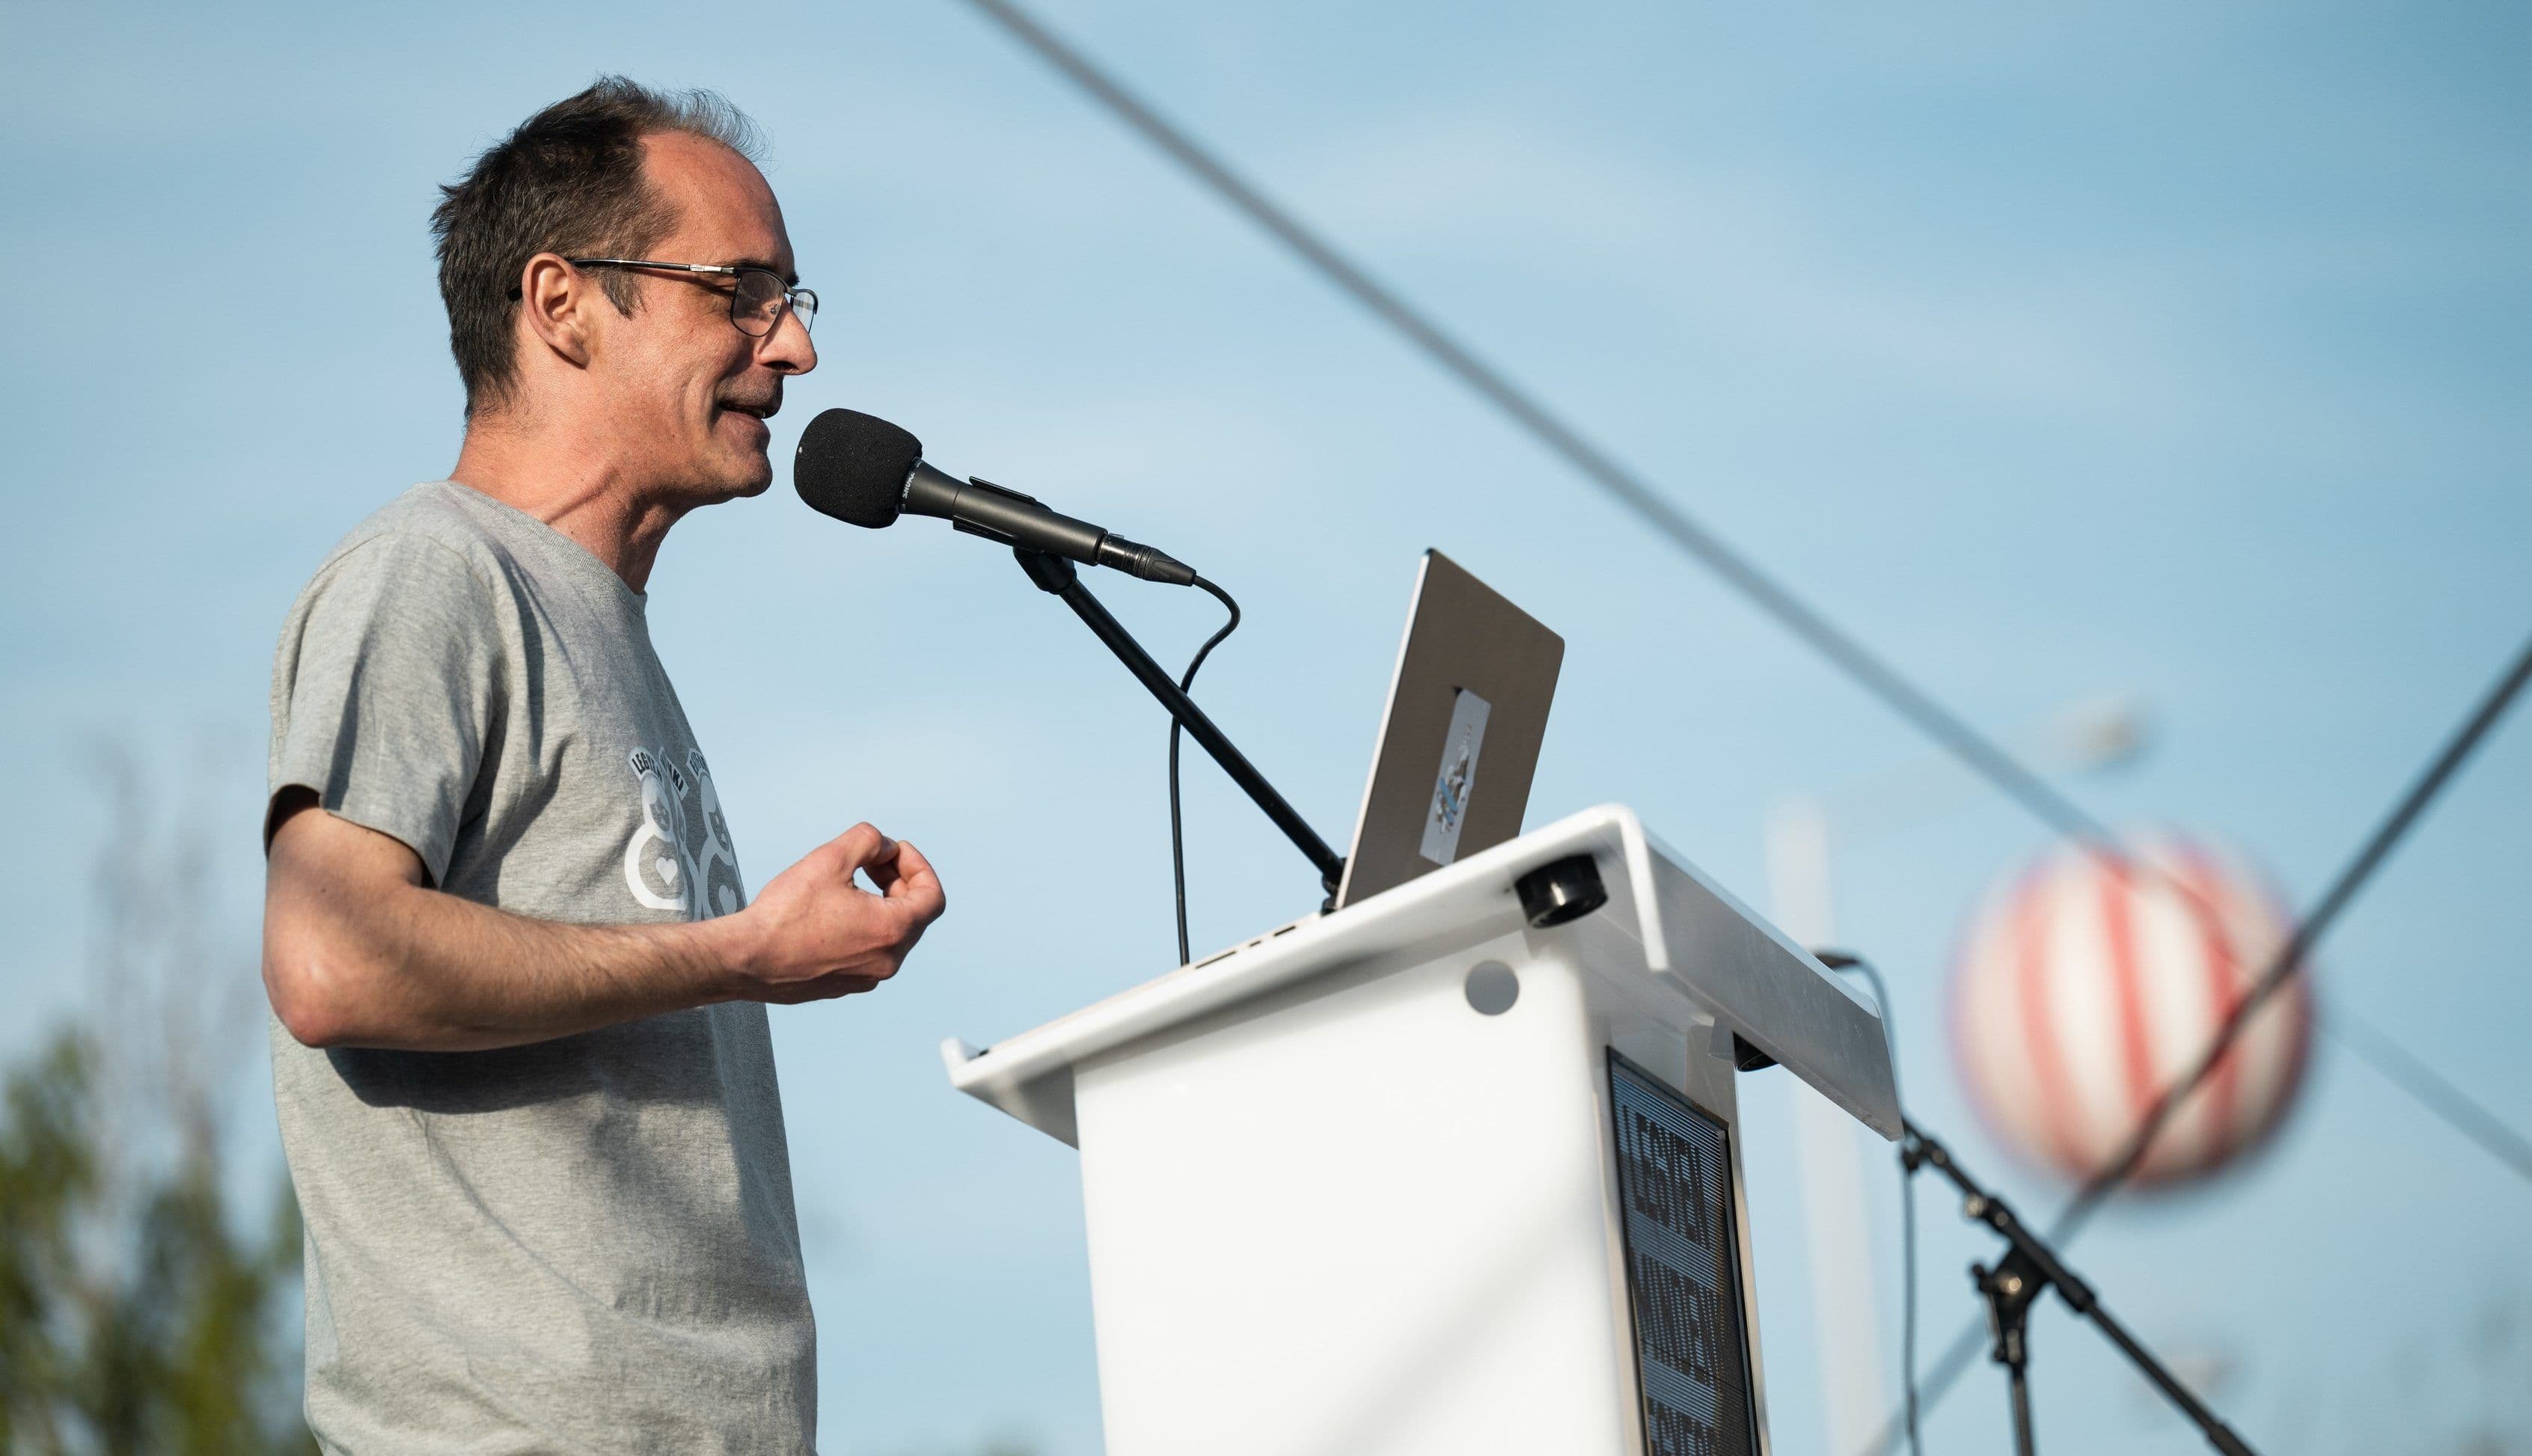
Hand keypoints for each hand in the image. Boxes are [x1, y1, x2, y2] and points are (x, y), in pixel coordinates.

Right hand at [728, 823, 945, 1003]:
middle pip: (913, 914)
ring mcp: (866, 978)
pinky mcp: (844, 985)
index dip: (918, 865)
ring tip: (848, 882)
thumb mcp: (830, 858)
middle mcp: (887, 962)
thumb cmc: (784, 915)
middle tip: (870, 860)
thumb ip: (868, 841)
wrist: (745, 960)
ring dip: (880, 902)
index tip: (893, 851)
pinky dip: (863, 924)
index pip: (932, 896)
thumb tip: (884, 846)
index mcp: (893, 932)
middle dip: (897, 880)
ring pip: (891, 933)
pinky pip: (868, 950)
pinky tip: (833, 910)